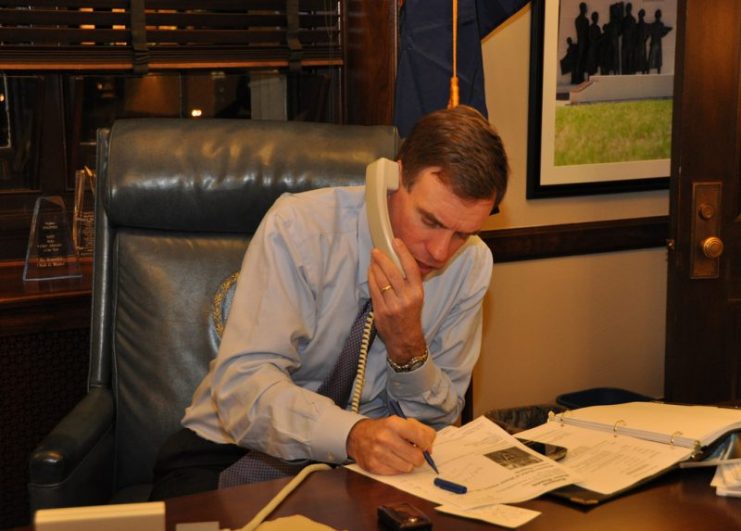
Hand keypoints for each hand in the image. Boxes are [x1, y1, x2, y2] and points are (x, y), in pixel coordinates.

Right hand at [346, 417, 435, 474]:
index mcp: (394, 423)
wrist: (358, 436)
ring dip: (408, 463)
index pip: (421, 437)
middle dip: (419, 456)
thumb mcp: (401, 422)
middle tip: (414, 452)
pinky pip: (396, 473)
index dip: (427, 444)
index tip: (425, 445)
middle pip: (417, 457)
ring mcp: (378, 453)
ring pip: (408, 467)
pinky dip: (397, 468)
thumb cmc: (384, 429)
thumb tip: (430, 448)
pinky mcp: (373, 466)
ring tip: (401, 455)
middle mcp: (385, 438)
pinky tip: (392, 460)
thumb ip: (420, 430)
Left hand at [369, 239, 425, 363]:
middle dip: (382, 258)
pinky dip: (371, 279)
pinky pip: (374, 290)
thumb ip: (409, 282)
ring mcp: (392, 305)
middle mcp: (406, 298)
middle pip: (392, 272)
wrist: (405, 339)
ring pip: (381, 280)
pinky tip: (370, 272)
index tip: (395, 241)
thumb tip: (398, 260)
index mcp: (417, 293)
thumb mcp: (416, 298)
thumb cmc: (411, 315)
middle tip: (376, 250)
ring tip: (373, 259)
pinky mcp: (381, 311)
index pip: (410, 268)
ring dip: (375, 267)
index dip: (403, 253)